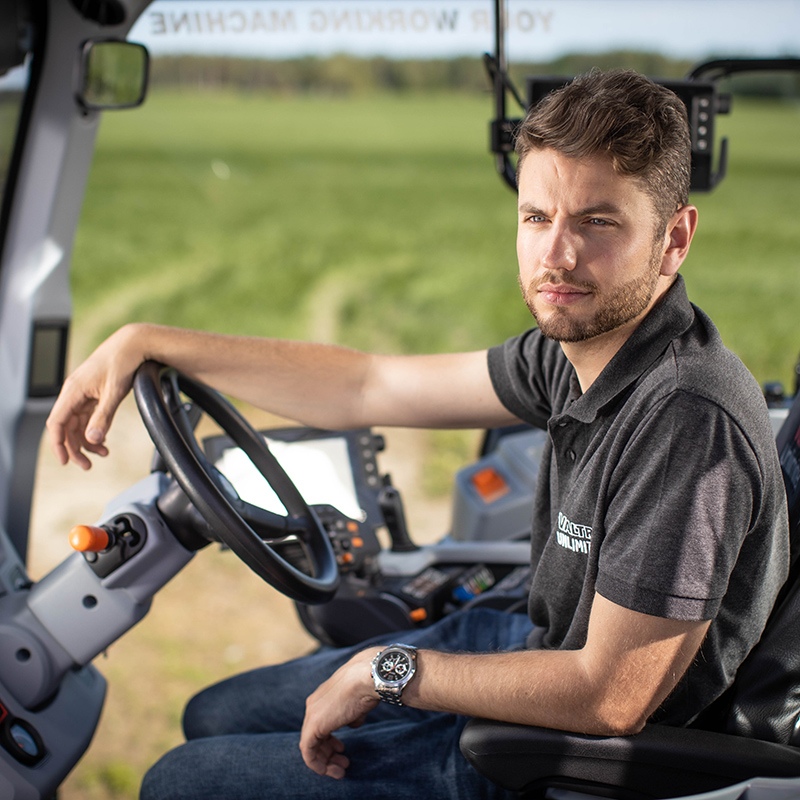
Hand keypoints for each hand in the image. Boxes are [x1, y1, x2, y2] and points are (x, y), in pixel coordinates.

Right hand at [46, 324, 145, 468]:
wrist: (133, 343)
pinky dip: (94, 429)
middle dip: (75, 448)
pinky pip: (88, 416)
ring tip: (102, 453)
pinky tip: (104, 440)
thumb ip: (103, 417)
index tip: (66, 461)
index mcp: (73, 391)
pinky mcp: (94, 393)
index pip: (57, 423)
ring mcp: (84, 393)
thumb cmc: (123, 362)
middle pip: (67, 427)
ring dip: (86, 440)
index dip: (58, 444)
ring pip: (78, 423)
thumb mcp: (114, 392)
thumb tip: (92, 439)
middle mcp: (74, 392)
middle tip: (87, 465)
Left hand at [299, 649, 379, 778]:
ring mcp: (311, 715)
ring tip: (339, 771)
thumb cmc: (366, 685)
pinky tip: (328, 770)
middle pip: (314, 735)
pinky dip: (316, 763)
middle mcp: (313, 705)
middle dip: (328, 752)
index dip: (330, 740)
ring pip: (310, 745)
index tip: (342, 749)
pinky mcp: (313, 726)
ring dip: (324, 761)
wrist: (365, 678)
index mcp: (322, 697)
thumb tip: (352, 724)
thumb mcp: (358, 702)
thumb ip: (352, 715)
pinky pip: (308, 751)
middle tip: (342, 764)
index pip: (320, 724)